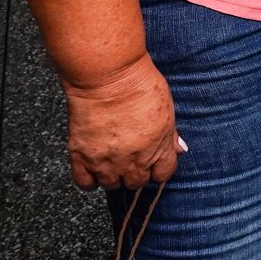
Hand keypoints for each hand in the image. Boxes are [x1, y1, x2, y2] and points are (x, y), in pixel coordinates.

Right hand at [62, 54, 182, 189]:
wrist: (107, 74)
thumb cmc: (138, 82)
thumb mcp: (166, 107)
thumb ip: (170, 133)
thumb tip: (178, 148)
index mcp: (158, 148)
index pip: (162, 175)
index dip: (157, 167)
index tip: (151, 160)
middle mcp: (134, 160)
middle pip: (136, 182)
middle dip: (134, 170)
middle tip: (129, 155)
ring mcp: (107, 161)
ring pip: (111, 185)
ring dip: (112, 174)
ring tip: (110, 156)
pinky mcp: (82, 156)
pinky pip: (85, 183)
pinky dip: (88, 177)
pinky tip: (92, 164)